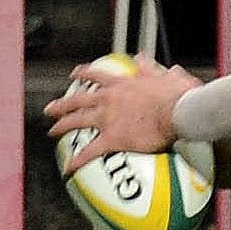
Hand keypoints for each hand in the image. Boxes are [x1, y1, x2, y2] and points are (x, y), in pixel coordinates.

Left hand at [44, 53, 202, 176]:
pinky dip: (78, 160)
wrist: (179, 111)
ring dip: (62, 126)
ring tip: (53, 131)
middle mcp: (110, 99)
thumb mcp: (167, 76)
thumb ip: (154, 69)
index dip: (84, 74)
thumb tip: (153, 62)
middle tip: (51, 108)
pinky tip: (68, 168)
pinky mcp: (113, 138)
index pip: (98, 76)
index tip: (74, 75)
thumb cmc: (178, 95)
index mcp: (123, 84)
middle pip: (79, 100)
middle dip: (62, 104)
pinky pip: (91, 151)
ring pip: (78, 121)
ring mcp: (108, 118)